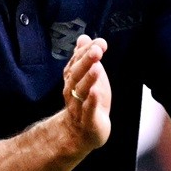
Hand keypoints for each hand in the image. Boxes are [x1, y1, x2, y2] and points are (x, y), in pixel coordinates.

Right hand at [63, 34, 111, 150]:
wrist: (81, 133)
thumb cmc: (87, 101)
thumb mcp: (88, 77)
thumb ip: (85, 58)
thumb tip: (84, 37)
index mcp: (72, 79)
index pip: (77, 62)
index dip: (86, 52)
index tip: (99, 42)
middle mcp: (72, 91)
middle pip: (76, 75)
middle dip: (86, 62)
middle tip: (97, 50)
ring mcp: (79, 107)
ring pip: (81, 92)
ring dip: (89, 79)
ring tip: (97, 68)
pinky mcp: (87, 121)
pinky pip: (87, 111)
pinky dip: (91, 102)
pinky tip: (96, 93)